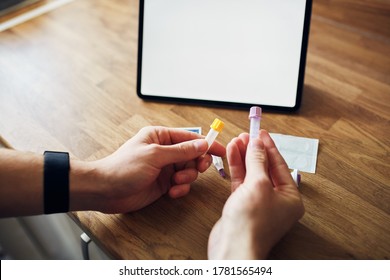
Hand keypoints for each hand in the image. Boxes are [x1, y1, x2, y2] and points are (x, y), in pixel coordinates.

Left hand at [72, 126, 224, 212]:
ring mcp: (164, 168)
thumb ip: (181, 151)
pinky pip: (181, 185)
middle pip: (192, 155)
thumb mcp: (155, 155)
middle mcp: (164, 151)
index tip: (220, 151)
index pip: (190, 137)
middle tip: (196, 169)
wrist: (106, 190)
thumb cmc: (123, 167)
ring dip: (186, 179)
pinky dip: (180, 189)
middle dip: (195, 164)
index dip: (207, 144)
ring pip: (189, 171)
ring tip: (175, 182)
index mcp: (160, 136)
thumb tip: (202, 144)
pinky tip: (170, 192)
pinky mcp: (163, 183)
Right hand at [208, 130, 303, 258]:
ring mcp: (259, 203)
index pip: (280, 165)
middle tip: (247, 135)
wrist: (233, 247)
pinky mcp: (243, 205)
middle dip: (255, 151)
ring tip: (237, 141)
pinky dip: (237, 168)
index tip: (261, 132)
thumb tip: (257, 145)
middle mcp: (276, 200)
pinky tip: (232, 154)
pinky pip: (242, 182)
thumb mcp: (258, 184)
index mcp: (290, 197)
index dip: (269, 147)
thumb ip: (257, 161)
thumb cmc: (252, 223)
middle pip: (265, 168)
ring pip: (252, 174)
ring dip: (244, 157)